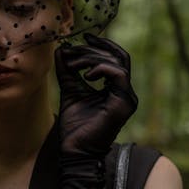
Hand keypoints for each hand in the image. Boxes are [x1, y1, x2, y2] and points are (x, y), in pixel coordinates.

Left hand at [55, 33, 137, 159]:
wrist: (74, 150)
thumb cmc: (74, 126)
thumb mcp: (70, 90)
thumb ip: (68, 71)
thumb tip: (61, 50)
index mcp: (116, 89)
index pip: (117, 58)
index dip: (102, 45)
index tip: (83, 37)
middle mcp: (126, 92)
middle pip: (117, 57)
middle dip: (92, 50)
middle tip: (71, 51)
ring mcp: (127, 98)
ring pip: (117, 63)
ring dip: (92, 58)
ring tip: (73, 64)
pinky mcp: (124, 104)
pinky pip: (118, 75)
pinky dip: (100, 69)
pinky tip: (84, 75)